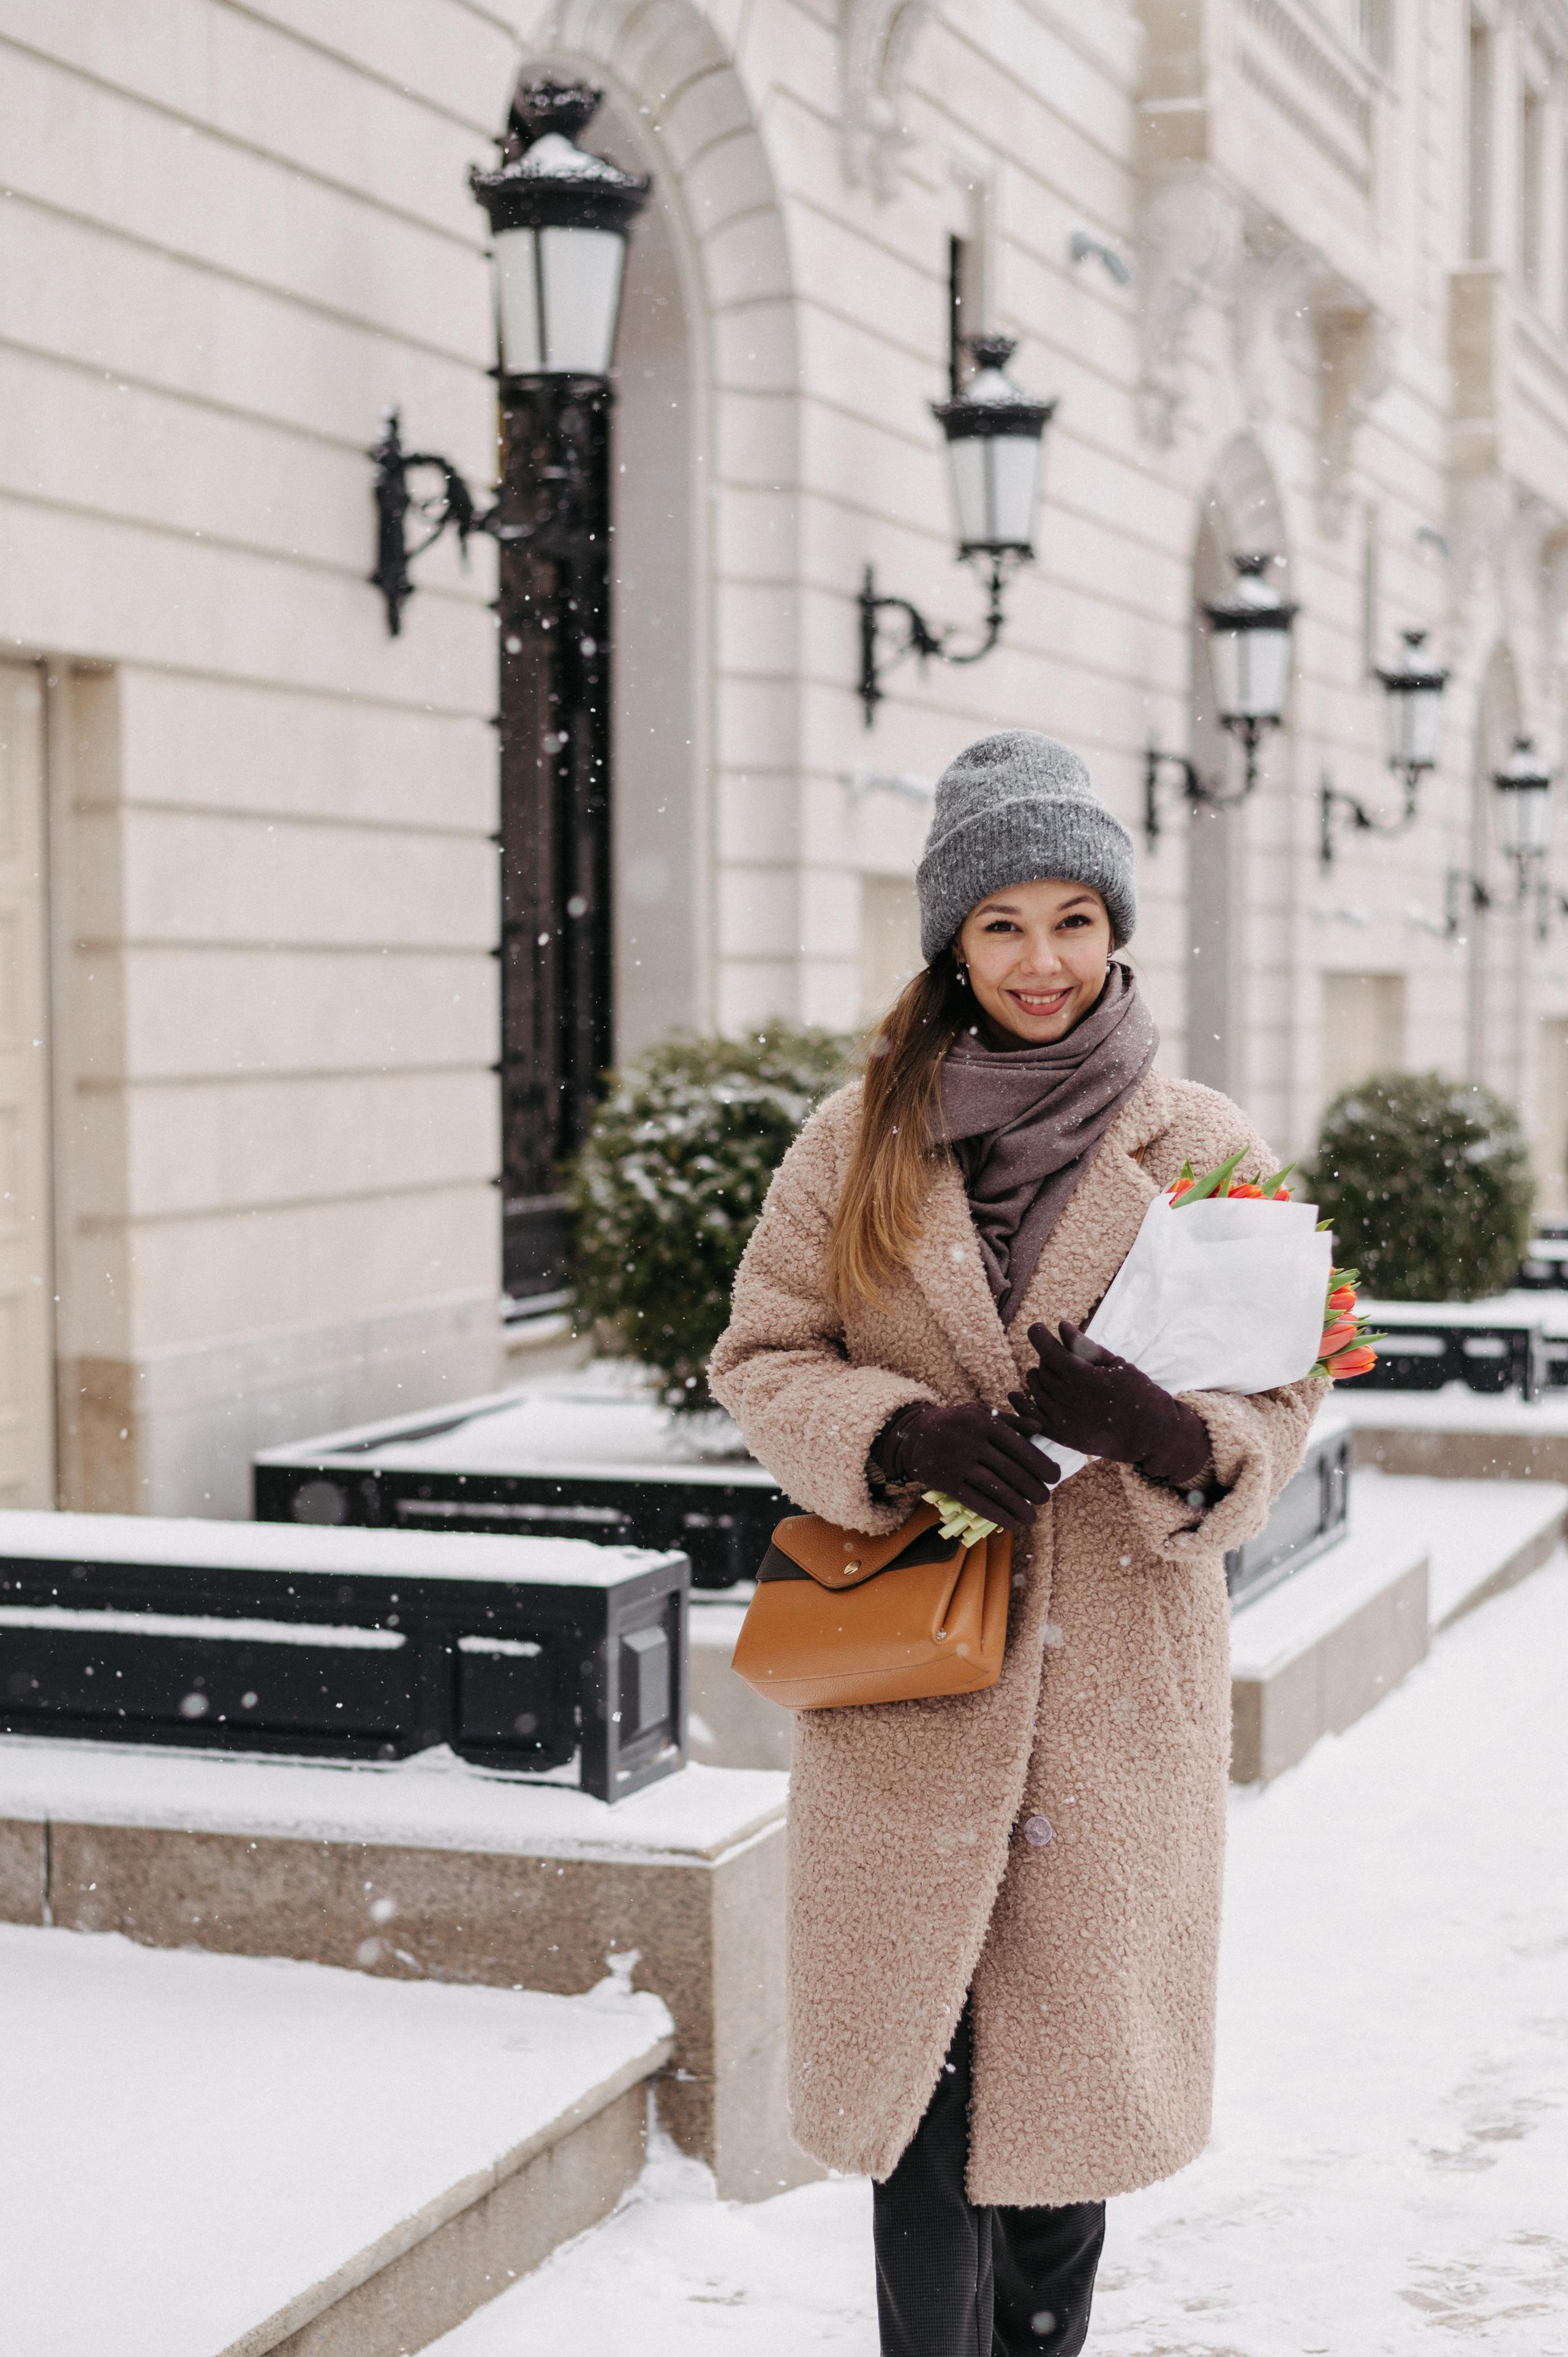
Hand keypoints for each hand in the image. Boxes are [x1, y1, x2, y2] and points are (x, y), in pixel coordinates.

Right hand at [873, 1401, 1059, 1531]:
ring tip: (1033, 1517)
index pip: (1018, 1445)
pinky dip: (996, 1514)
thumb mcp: (980, 1414)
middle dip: (1032, 1487)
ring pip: (994, 1488)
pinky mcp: (945, 1482)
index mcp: (983, 1422)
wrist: (913, 1435)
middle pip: (1009, 1469)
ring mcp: (957, 1463)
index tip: (1055, 1477)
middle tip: (1046, 1498)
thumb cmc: (955, 1423)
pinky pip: (975, 1501)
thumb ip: (1010, 1421)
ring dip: (1017, 1505)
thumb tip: (1040, 1429)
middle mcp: (970, 1441)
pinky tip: (1011, 1523)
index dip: (1039, 1463)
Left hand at [1012, 1321, 1209, 1489]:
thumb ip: (1086, 1347)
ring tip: (1047, 1373)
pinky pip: (1032, 1419)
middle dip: (1047, 1358)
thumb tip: (1062, 1326)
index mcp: (1085, 1378)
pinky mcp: (1063, 1437)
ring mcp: (1065, 1420)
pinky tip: (1017, 1394)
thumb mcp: (1117, 1364)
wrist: (1151, 1435)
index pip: (1050, 1351)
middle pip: (1043, 1370)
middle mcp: (1071, 1399)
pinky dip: (1021, 1405)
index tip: (1036, 1328)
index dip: (1039, 1336)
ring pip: (1036, 1391)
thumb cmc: (1139, 1394)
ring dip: (1037, 1378)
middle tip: (1058, 1356)